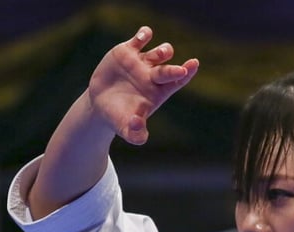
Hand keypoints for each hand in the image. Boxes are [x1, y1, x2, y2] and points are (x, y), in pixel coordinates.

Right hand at [87, 26, 198, 144]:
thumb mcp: (126, 130)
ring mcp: (141, 62)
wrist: (100, 105)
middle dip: (174, 70)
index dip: (187, 73)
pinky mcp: (127, 52)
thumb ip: (135, 134)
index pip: (178, 82)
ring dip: (163, 51)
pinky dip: (144, 34)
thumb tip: (137, 124)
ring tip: (161, 54)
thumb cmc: (118, 118)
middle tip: (181, 70)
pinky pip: (139, 39)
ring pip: (159, 52)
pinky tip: (145, 35)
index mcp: (158, 92)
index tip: (193, 65)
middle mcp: (153, 76)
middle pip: (168, 70)